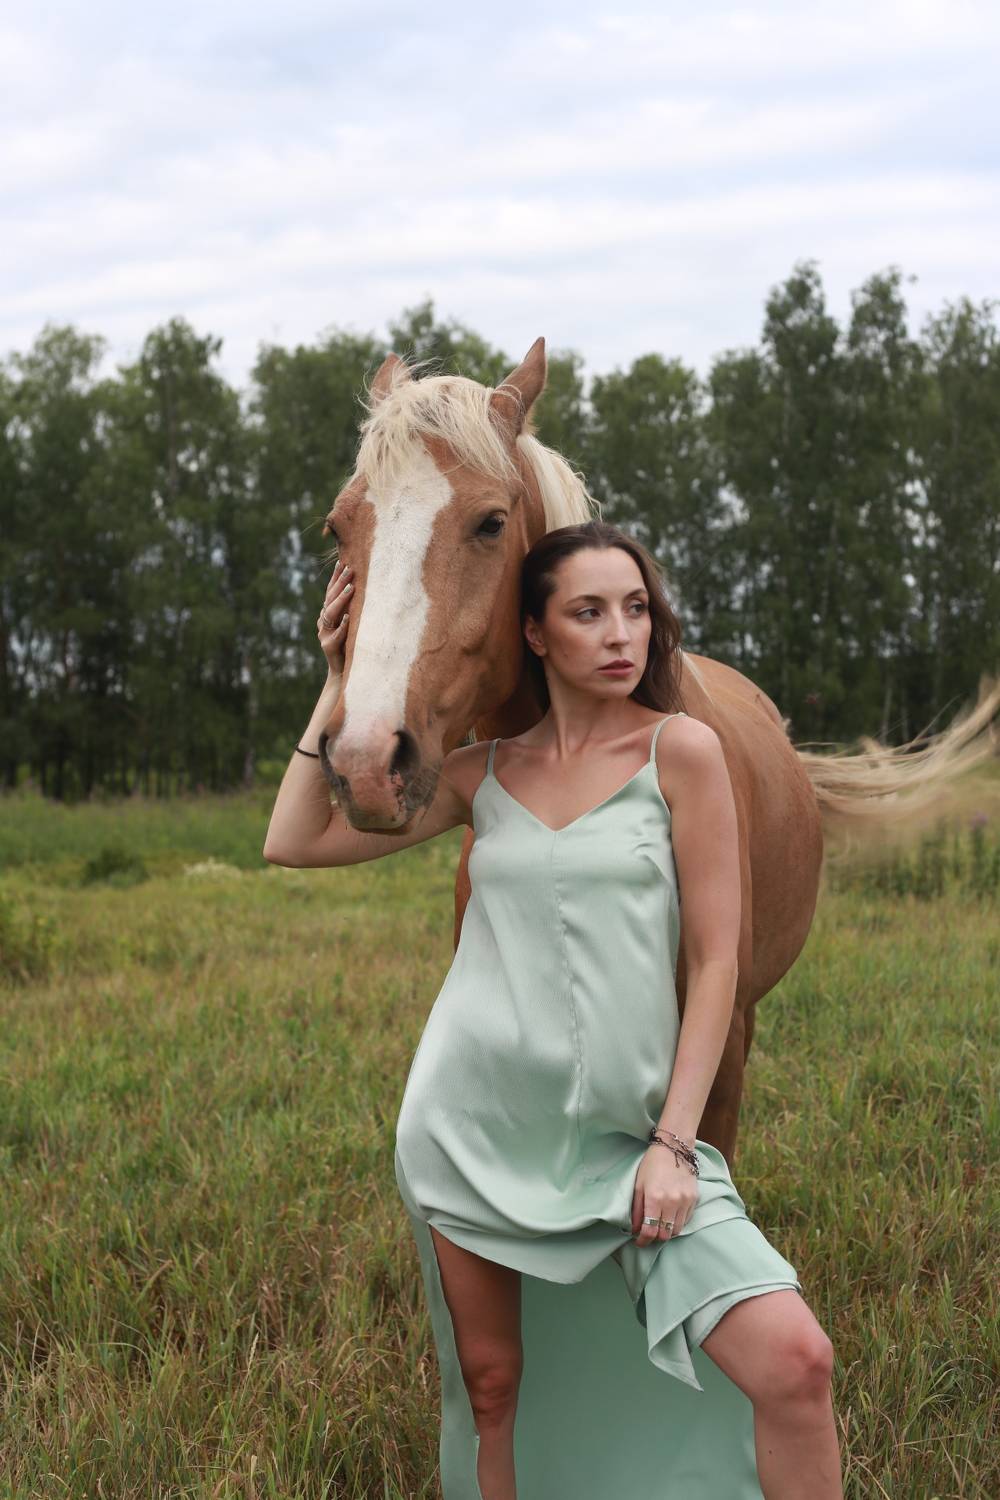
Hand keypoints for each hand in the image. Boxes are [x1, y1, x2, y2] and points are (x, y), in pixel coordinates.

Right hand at [317, 561, 352, 677]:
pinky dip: (342, 626)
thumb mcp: (352, 624)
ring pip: (331, 613)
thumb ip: (352, 609)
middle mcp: (324, 622)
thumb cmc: (351, 646)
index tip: (342, 562)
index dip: (335, 577)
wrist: (344, 671)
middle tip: (350, 569)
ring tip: (351, 589)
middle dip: (339, 583)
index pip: (330, 592)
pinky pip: (337, 635)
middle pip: (330, 598)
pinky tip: (348, 617)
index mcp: (328, 615)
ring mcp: (325, 634)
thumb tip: (364, 588)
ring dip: (341, 600)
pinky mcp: (329, 647)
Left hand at [630, 1142, 698, 1246]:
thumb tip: (635, 1229)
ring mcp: (685, 1201)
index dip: (643, 1241)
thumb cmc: (652, 1165)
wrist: (674, 1149)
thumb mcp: (638, 1185)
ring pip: (676, 1230)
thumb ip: (637, 1209)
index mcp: (654, 1198)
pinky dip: (677, 1223)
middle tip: (648, 1234)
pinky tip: (670, 1216)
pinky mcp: (694, 1199)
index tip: (639, 1242)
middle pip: (664, 1235)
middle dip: (655, 1238)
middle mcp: (671, 1202)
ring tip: (659, 1226)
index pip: (649, 1231)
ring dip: (667, 1232)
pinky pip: (686, 1220)